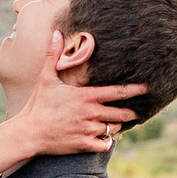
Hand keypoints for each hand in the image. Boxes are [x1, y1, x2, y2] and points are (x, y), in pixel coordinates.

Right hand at [13, 31, 145, 153]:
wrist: (29, 132)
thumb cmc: (38, 105)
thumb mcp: (45, 78)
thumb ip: (53, 55)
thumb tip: (56, 32)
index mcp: (86, 96)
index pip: (117, 92)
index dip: (134, 90)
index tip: (147, 88)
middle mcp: (90, 113)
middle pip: (121, 113)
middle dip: (130, 113)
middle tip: (134, 112)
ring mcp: (88, 130)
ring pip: (113, 129)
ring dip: (115, 126)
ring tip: (113, 123)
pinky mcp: (84, 145)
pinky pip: (105, 145)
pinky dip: (106, 142)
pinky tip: (103, 138)